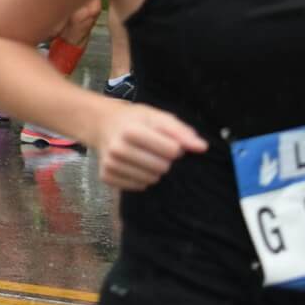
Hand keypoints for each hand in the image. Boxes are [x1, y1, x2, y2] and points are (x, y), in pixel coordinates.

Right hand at [89, 101, 206, 190]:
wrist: (102, 124)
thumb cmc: (134, 120)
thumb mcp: (157, 117)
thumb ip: (181, 131)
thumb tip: (202, 148)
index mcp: (131, 131)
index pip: (173, 151)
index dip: (175, 146)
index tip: (165, 139)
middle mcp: (117, 149)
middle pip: (162, 167)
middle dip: (163, 159)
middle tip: (152, 148)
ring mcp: (110, 164)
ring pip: (151, 179)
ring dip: (153, 170)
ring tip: (142, 156)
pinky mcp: (106, 176)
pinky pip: (138, 186)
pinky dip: (141, 178)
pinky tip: (133, 165)